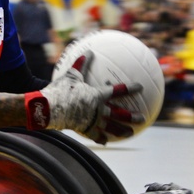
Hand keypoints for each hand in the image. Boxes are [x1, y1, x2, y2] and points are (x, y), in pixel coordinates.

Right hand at [27, 52, 143, 143]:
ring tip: (130, 133)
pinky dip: (101, 138)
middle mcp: (99, 110)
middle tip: (143, 118)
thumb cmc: (61, 91)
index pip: (118, 91)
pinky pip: (95, 136)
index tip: (140, 87)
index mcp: (98, 95)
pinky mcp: (84, 130)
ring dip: (122, 130)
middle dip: (132, 116)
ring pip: (111, 127)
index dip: (130, 88)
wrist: (51, 108)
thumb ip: (80, 64)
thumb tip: (88, 51)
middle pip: (120, 114)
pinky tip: (105, 141)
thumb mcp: (71, 75)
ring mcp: (93, 121)